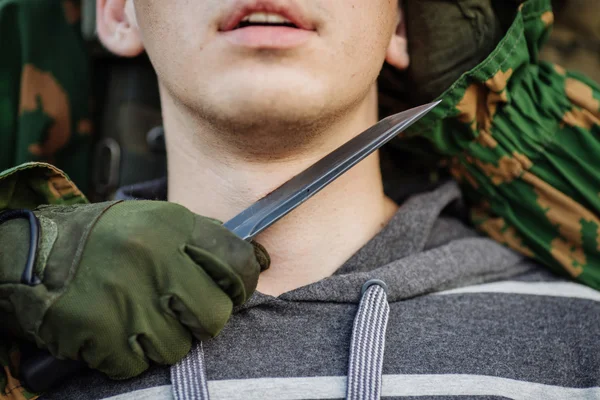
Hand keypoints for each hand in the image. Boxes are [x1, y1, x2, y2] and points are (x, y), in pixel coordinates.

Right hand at [0, 201, 268, 378]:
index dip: (245, 284)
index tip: (236, 292)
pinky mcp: (100, 332)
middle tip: (185, 312)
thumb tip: (258, 259)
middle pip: (215, 315)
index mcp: (172, 226)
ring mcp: (127, 297)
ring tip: (141, 318)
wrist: (35, 254)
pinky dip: (129, 355)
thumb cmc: (107, 239)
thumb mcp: (156, 220)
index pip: (237, 262)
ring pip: (179, 347)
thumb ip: (204, 238)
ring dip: (164, 339)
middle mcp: (154, 260)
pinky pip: (138, 364)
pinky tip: (116, 330)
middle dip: (204, 320)